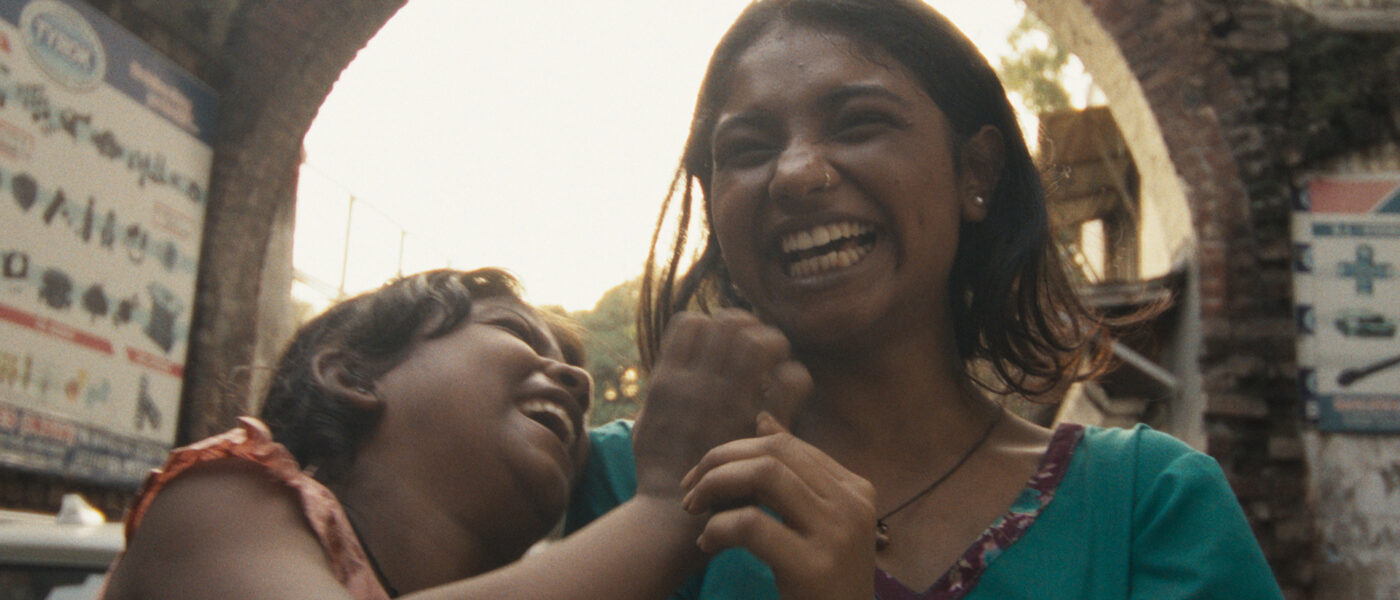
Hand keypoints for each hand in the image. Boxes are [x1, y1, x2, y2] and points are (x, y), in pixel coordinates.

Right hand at [632, 309, 810, 499]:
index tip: (721, 340)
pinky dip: (792, 377)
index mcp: (668, 379)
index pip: (693, 323)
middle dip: (747, 325)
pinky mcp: (757, 424)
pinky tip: (787, 388)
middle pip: (731, 323)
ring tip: (773, 360)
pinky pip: (788, 381)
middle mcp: (698, 383)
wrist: (671, 516)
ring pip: (761, 342)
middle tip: (753, 344)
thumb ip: (663, 387)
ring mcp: (729, 401)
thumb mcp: (646, 421)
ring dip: (772, 343)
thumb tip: (681, 360)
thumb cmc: (659, 470)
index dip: (711, 324)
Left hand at [681, 414, 876, 599]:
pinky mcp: (814, 567)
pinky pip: (751, 525)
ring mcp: (837, 534)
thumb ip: (794, 476)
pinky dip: (718, 528)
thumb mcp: (817, 522)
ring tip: (694, 509)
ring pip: (764, 476)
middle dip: (720, 461)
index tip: (704, 474)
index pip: (787, 445)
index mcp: (854, 489)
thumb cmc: (823, 582)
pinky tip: (707, 543)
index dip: (737, 450)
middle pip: (773, 452)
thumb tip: (762, 420)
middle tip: (690, 489)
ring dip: (716, 485)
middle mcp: (851, 505)